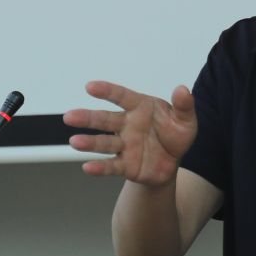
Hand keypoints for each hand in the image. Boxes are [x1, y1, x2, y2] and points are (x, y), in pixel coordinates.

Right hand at [63, 81, 197, 184]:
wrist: (173, 163)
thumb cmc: (175, 135)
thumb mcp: (186, 120)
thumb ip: (184, 106)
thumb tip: (183, 90)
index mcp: (140, 107)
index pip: (122, 96)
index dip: (107, 91)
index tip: (90, 87)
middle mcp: (127, 125)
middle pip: (105, 120)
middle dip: (87, 118)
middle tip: (70, 116)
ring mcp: (124, 145)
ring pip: (104, 143)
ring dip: (89, 143)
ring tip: (74, 142)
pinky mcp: (125, 165)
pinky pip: (111, 166)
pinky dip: (100, 167)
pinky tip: (87, 168)